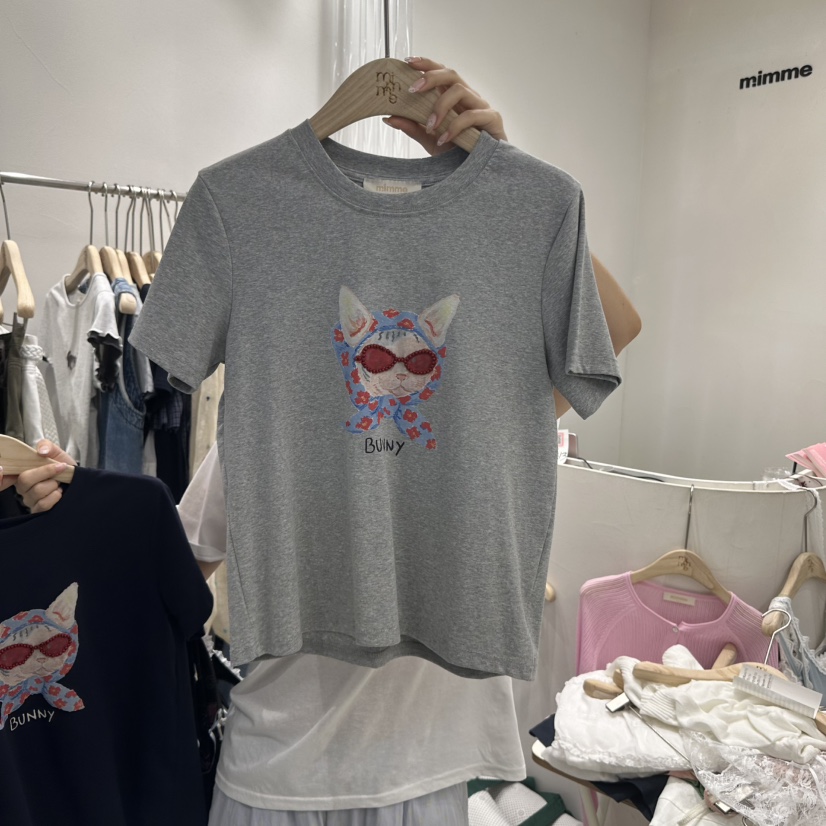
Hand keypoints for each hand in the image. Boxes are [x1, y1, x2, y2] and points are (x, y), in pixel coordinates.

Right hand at [12, 440, 75, 512]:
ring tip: (59, 483)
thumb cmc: (63, 467)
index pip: (14, 471)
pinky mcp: (38, 510)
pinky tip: (59, 493)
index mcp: (23, 472)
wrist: (76, 479)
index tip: (52, 465)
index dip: (28, 469)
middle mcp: (23, 488)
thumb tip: (42, 451)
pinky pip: (43, 505)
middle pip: (25, 480)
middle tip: (59, 470)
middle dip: (47, 473)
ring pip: (37, 492)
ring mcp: (30, 500)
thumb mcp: (56, 452)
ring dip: (53, 485)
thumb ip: (47, 446)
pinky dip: (55, 497)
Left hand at [383, 57, 506, 154]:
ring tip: (429, 126)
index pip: (441, 73)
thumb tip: (388, 117)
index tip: (407, 62)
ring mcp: (482, 106)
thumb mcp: (430, 140)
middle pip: (451, 74)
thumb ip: (413, 128)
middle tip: (412, 90)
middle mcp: (468, 97)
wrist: (480, 173)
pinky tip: (443, 139)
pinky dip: (454, 126)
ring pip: (460, 91)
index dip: (426, 64)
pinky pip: (471, 115)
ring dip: (440, 106)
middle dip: (430, 77)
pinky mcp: (492, 119)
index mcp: (454, 98)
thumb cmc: (458, 153)